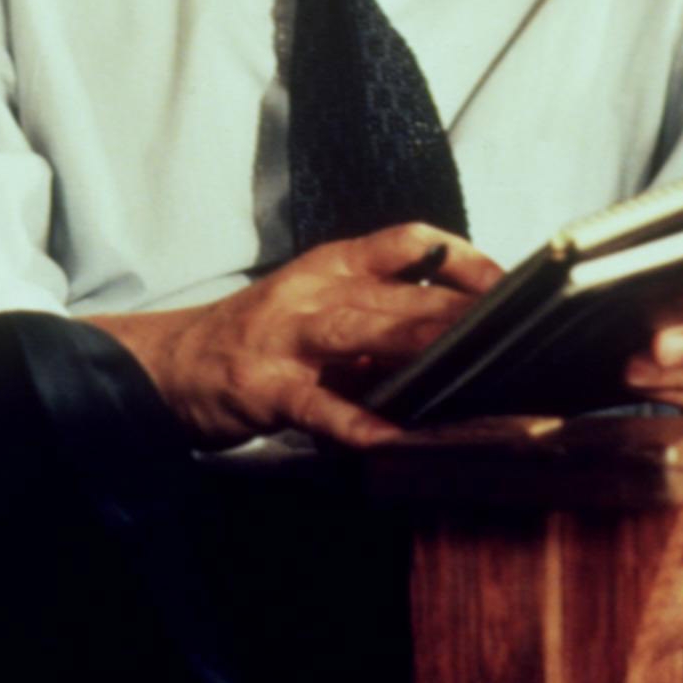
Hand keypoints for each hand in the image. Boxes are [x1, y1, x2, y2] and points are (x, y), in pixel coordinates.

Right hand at [90, 222, 500, 449]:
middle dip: (455, 312)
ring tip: (467, 364)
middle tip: (513, 329)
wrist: (169, 363)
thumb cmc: (257, 338)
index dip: (459, 256)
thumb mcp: (316, 310)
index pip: (405, 242)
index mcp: (331, 265)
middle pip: (394, 293)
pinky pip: (316, 405)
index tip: (506, 281)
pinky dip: (353, 423)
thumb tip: (453, 336)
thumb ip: (376, 317)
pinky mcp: (263, 386)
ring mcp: (285, 337)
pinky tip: (390, 440)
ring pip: (360, 333)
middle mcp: (312, 291)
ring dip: (415, 348)